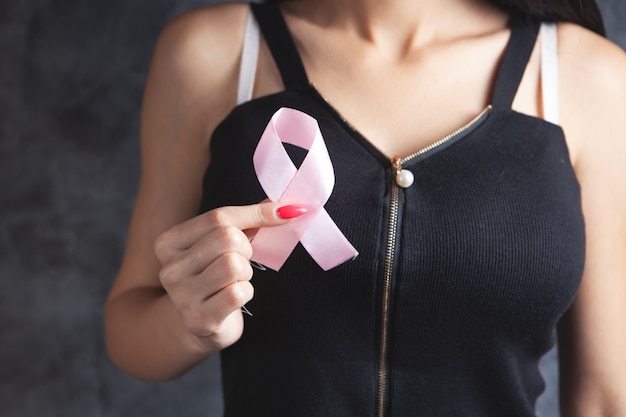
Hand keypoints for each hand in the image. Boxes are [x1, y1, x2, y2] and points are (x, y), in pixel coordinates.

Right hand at [153, 202, 306, 352]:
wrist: (199, 325)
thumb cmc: (214, 276)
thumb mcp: (223, 243)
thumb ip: (249, 220)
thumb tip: (287, 207)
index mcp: (169, 242)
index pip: (219, 217)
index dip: (257, 214)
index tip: (285, 213)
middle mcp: (169, 268)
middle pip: (227, 238)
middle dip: (246, 249)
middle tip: (239, 262)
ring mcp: (181, 296)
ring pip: (233, 265)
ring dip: (245, 273)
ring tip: (234, 281)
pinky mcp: (199, 319)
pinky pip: (238, 293)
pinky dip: (246, 292)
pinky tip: (234, 299)